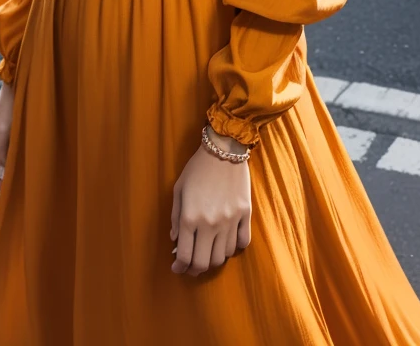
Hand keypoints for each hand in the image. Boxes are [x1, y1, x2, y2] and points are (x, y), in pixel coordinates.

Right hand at [0, 81, 13, 192]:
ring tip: (22, 183)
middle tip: (16, 194)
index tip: (7, 196)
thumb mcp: (4, 133)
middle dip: (3, 182)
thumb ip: (2, 153)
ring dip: (9, 173)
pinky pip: (8, 155)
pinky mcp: (7, 137)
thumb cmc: (8, 111)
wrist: (14, 90)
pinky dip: (14, 163)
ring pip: (2, 164)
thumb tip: (3, 174)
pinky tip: (24, 167)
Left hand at [170, 127, 251, 275]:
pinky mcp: (245, 215)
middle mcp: (210, 224)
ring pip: (222, 256)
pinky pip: (241, 243)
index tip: (177, 268)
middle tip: (191, 267)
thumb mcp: (178, 189)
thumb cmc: (197, 168)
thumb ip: (174, 216)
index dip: (179, 267)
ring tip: (207, 253)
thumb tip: (175, 240)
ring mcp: (230, 221)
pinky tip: (225, 243)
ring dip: (213, 260)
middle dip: (194, 270)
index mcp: (190, 217)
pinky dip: (233, 249)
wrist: (224, 149)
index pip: (185, 256)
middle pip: (203, 262)